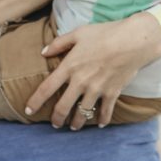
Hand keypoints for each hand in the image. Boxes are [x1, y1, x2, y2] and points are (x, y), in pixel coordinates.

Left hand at [24, 10, 160, 127]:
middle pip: (63, 106)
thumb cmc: (104, 33)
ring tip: (73, 127)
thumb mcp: (78, 33)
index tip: (28, 111)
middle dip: (56, 118)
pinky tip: (99, 124)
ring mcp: (97, 89)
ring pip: (83, 113)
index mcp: (69, 66)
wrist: (132, 40)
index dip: (35, 101)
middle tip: (54, 124)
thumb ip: (59, 43)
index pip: (47, 88)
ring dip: (77, 122)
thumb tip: (43, 52)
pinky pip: (105, 112)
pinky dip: (102, 120)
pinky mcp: (112, 93)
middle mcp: (81, 81)